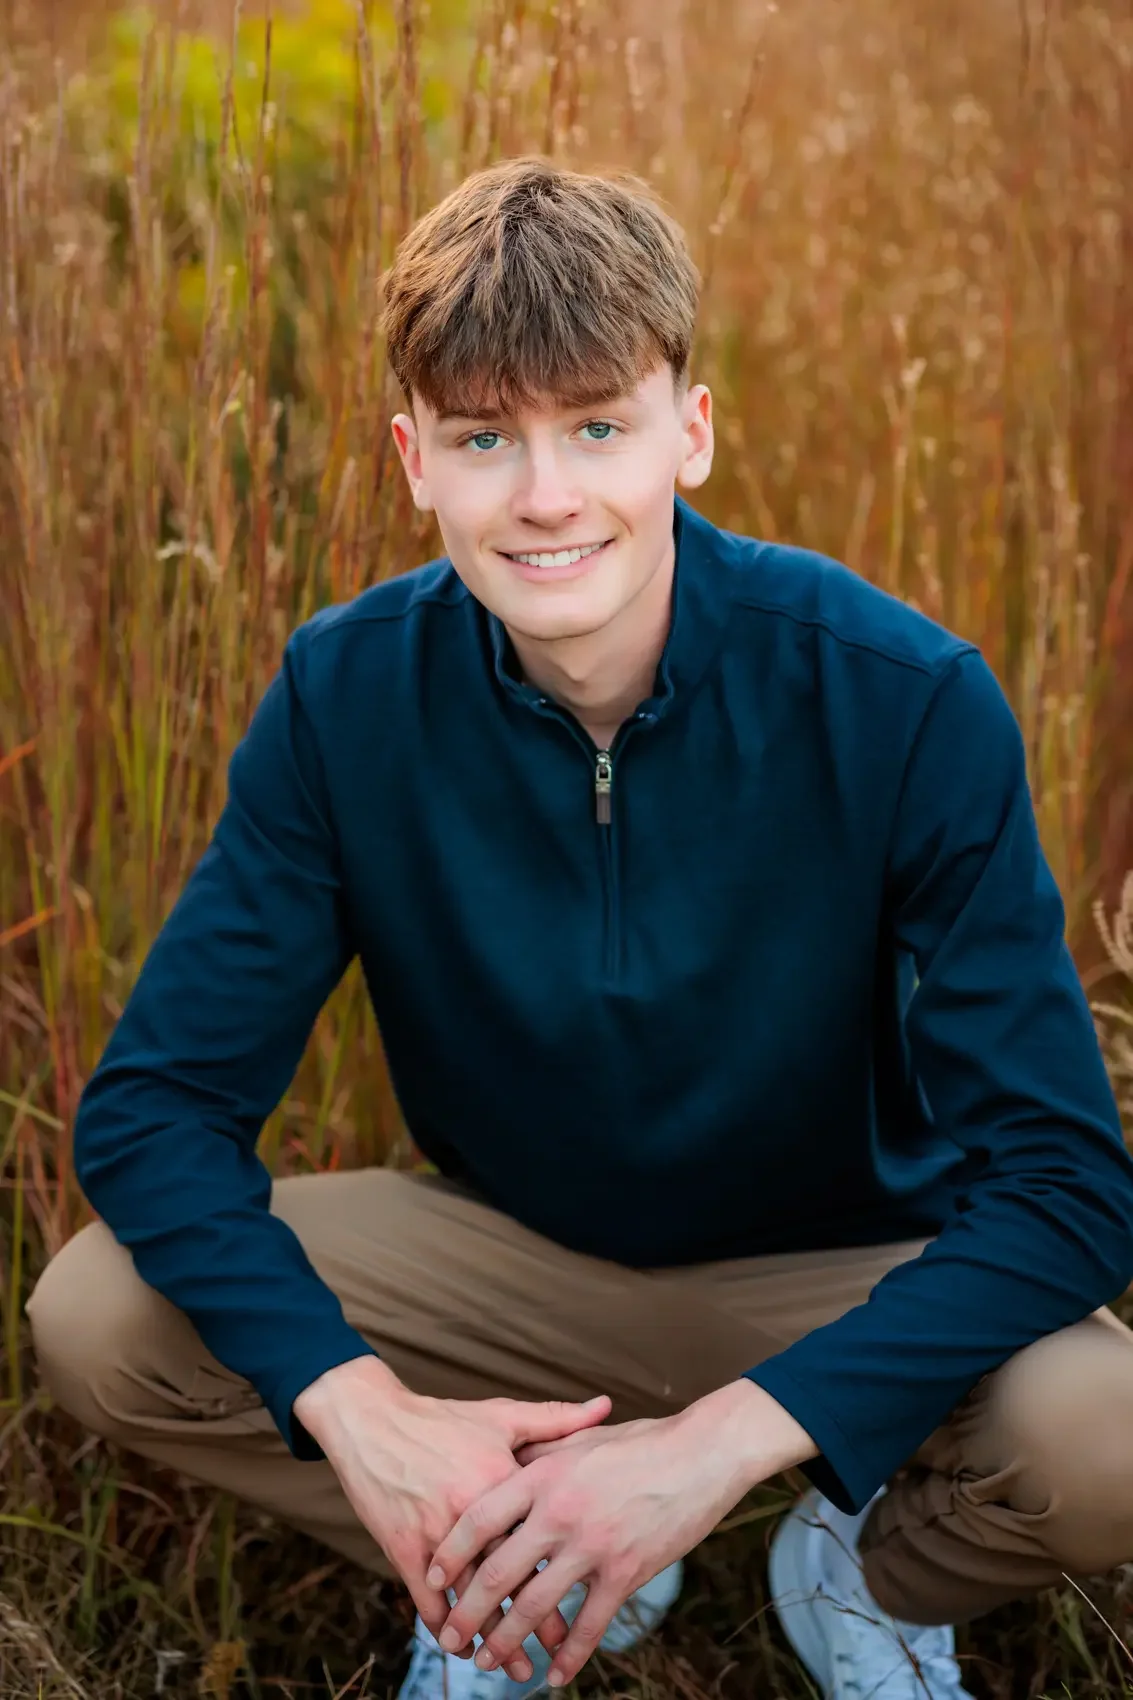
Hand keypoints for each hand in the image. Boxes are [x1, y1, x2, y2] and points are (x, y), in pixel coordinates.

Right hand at [293, 1357, 611, 1682]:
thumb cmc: (442, 1419)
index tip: (589, 1595)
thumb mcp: (500, 1416)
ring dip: (493, 1637)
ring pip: (471, 1597)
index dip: (565, 1570)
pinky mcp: (404, 1548)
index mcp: (502, 1479)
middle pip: (511, 1576)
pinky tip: (462, 1647)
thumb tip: (606, 1406)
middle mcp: (472, 1512)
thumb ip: (556, 1419)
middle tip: (557, 1650)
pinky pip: (427, 1600)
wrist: (373, 1420)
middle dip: (535, 1619)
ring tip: (516, 1667)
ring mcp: (436, 1534)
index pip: (541, 1534)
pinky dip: (445, 1627)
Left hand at [427, 1378, 814, 1687]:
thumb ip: (540, 1455)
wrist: (700, 1454)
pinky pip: (590, 1625)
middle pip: (500, 1571)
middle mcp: (560, 1512)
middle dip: (468, 1611)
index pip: (481, 1518)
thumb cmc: (640, 1442)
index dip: (451, 1551)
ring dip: (508, 1640)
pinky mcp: (626, 1571)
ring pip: (538, 1605)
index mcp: (544, 1475)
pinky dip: (570, 1656)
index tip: (431, 1577)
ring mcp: (593, 1545)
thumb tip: (507, 1467)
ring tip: (489, 1662)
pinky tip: (555, 1675)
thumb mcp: (580, 1439)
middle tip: (449, 1638)